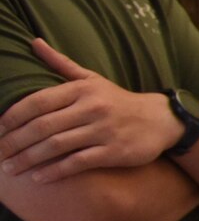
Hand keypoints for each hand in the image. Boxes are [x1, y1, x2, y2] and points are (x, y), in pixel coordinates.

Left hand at [0, 39, 180, 180]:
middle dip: (15, 142)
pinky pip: (78, 162)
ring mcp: (103, 130)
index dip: (13, 117)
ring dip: (29, 159)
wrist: (161, 120)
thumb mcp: (92, 79)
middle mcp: (92, 108)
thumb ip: (61, 64)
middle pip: (43, 126)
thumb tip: (34, 42)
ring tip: (11, 168)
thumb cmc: (118, 101)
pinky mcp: (114, 152)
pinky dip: (55, 171)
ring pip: (57, 146)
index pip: (38, 102)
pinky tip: (38, 178)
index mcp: (82, 89)